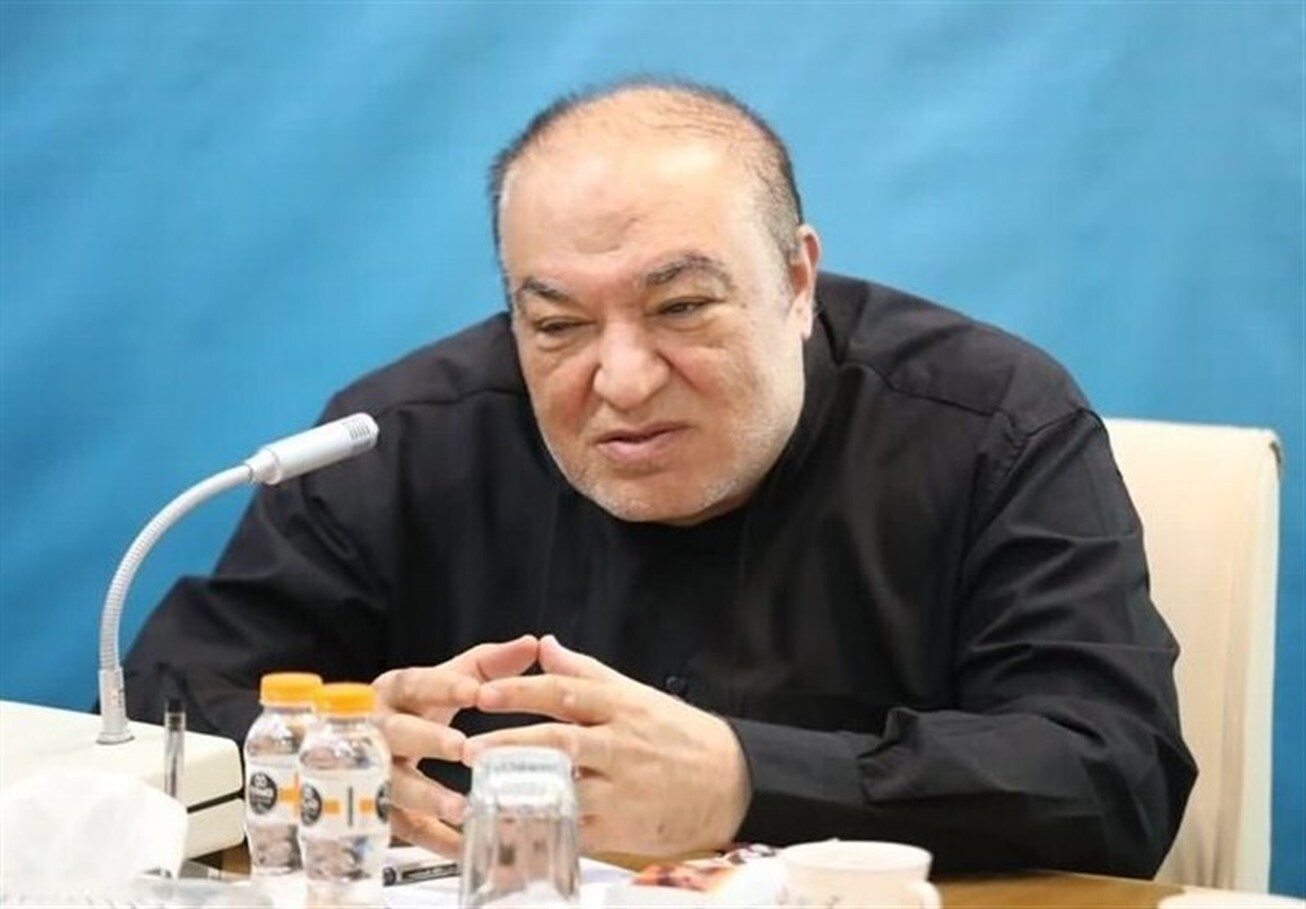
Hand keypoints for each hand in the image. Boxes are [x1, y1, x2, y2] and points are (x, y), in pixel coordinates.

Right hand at [372, 634, 538, 855]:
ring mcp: (371, 772)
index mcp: (393, 691)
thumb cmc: (419, 706)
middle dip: (427, 740)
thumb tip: (533, 644)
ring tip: (461, 807)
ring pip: (393, 785)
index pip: (414, 683)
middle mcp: (376, 729)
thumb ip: (487, 664)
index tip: (473, 691)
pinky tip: (462, 846)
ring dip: (426, 797)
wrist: (368, 742)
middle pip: (395, 733)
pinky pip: (402, 828)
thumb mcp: (449, 679)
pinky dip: (432, 840)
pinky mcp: (379, 810)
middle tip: (462, 747)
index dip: (441, 687)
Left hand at [462, 634, 751, 856]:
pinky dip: (545, 827)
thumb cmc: (679, 735)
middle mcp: (621, 744)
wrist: (731, 781)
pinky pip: (577, 828)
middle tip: (469, 746)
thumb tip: (546, 645)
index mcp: (622, 707)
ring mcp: (622, 788)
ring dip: (521, 788)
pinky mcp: (623, 826)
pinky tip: (513, 825)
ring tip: (480, 789)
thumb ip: (585, 672)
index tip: (485, 692)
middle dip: (512, 743)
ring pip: (565, 786)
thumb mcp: (635, 694)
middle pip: (560, 740)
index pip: (566, 693)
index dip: (523, 692)